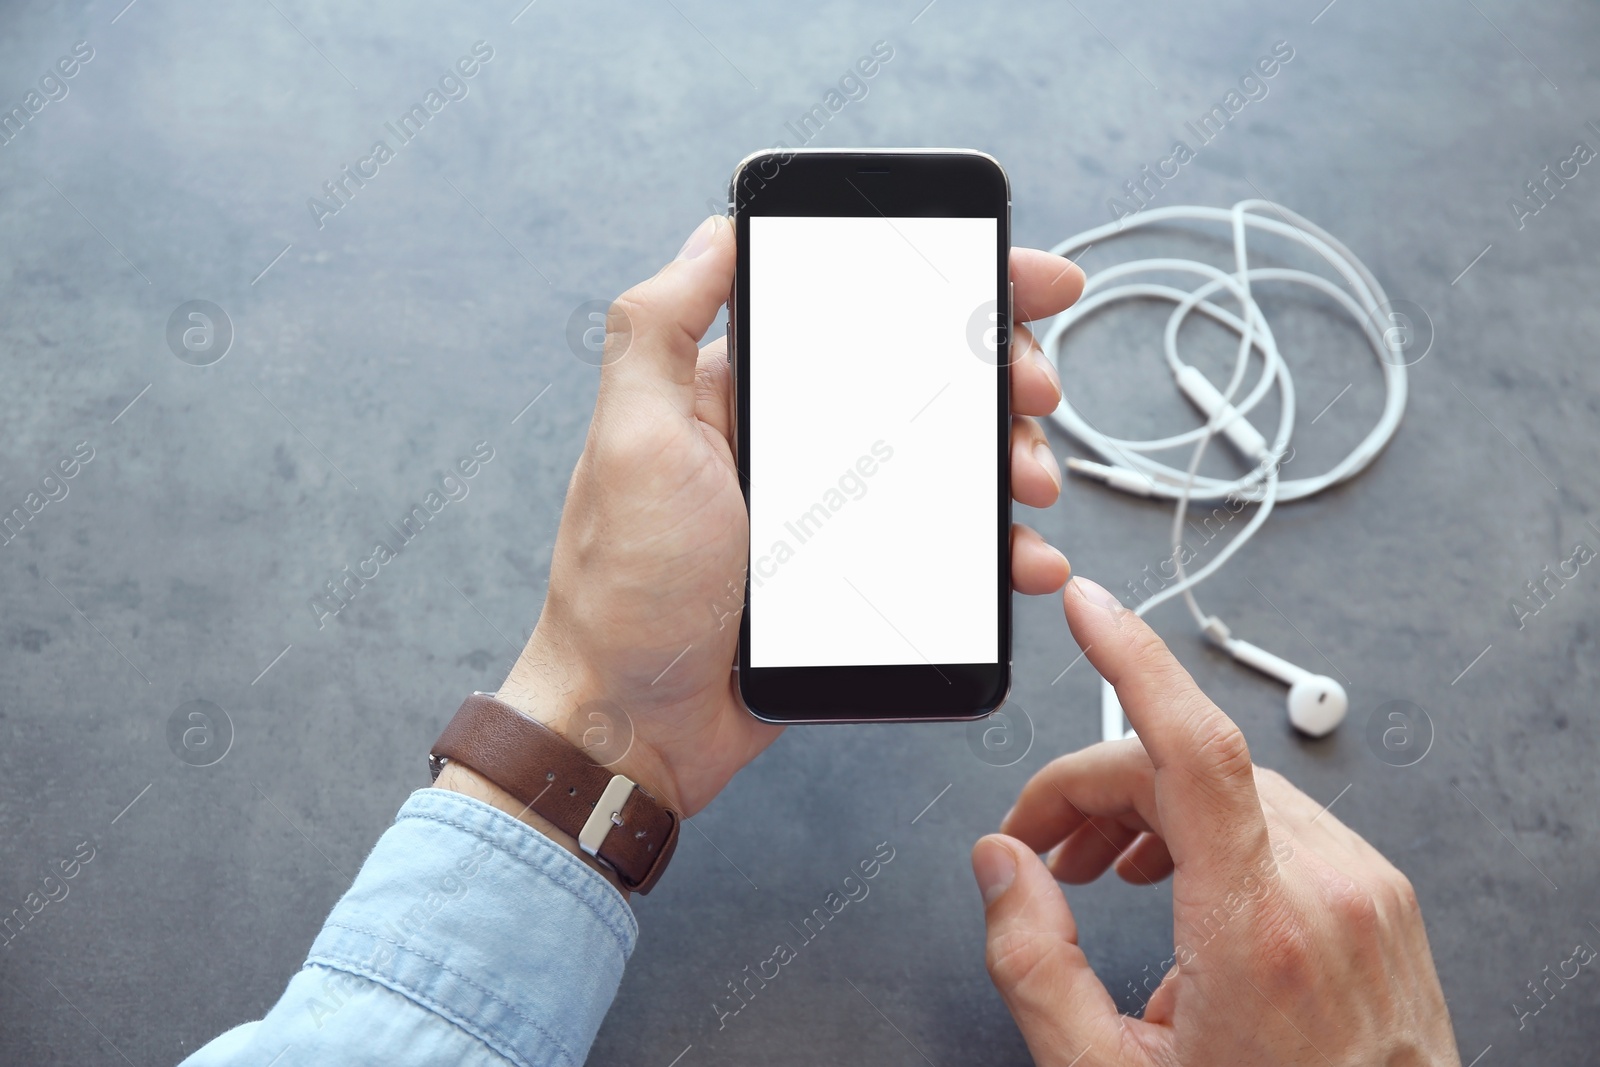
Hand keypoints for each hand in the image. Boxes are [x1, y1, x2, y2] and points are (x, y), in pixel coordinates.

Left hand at [495, 215, 1086, 816]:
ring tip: (1030, 483)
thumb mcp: (631, 439)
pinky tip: (1027, 556)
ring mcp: (834, 512)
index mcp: (748, 392)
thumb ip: (658, 328)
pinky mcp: (858, 579)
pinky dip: (998, 548)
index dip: (952, 284)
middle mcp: (798, 442)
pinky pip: (947, 547)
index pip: (863, 308)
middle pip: (927, 380)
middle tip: (1035, 392)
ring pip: (952, 464)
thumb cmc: (623, 588)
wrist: (635, 726)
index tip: (1027, 281)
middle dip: (1000, 374)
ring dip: (1010, 460)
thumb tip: (717, 231)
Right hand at [971, 577, 1460, 1065]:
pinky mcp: (1380, 900)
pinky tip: (1173, 896)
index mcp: (1259, 929)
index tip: (1086, 607)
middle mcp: (1327, 891)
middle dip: (1093, 788)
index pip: (1195, 746)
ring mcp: (1365, 891)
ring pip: (1231, 789)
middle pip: (1186, 768)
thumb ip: (1033, 965)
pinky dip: (1207, 836)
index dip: (1132, 659)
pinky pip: (1277, 824)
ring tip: (1097, 873)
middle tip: (1037, 849)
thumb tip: (1002, 867)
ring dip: (1147, 810)